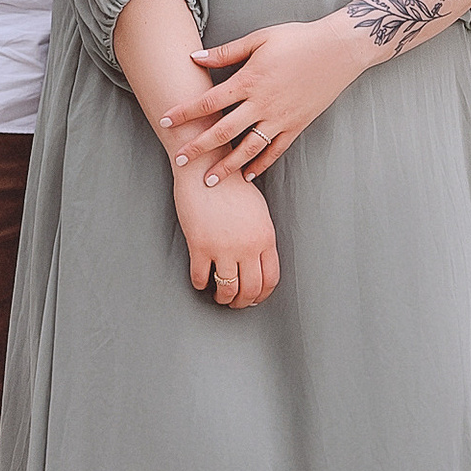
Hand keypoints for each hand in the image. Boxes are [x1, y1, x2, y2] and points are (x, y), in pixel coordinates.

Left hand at [163, 13, 365, 182]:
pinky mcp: (297, 125)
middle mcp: (262, 104)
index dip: (185, 112)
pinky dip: (261, 165)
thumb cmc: (297, 39)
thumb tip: (195, 57)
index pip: (209, 101)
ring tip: (209, 180)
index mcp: (249, 80)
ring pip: (248, 148)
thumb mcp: (259, 39)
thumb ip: (226, 52)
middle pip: (223, 131)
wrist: (338, 49)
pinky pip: (275, 150)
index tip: (164, 121)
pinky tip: (248, 176)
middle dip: (199, 147)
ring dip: (227, 166)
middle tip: (180, 160)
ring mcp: (281, 118)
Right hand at [173, 160, 279, 307]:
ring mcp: (223, 248)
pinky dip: (200, 284)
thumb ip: (260, 237)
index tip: (253, 298)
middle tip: (234, 303)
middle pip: (250, 289)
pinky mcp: (200, 246)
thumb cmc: (232, 186)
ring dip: (222, 298)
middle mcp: (247, 246)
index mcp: (265, 237)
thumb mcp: (258, 212)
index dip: (262, 294)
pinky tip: (200, 280)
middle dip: (242, 302)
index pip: (270, 279)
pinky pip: (200, 278)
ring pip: (226, 289)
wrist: (207, 168)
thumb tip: (258, 261)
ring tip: (218, 295)